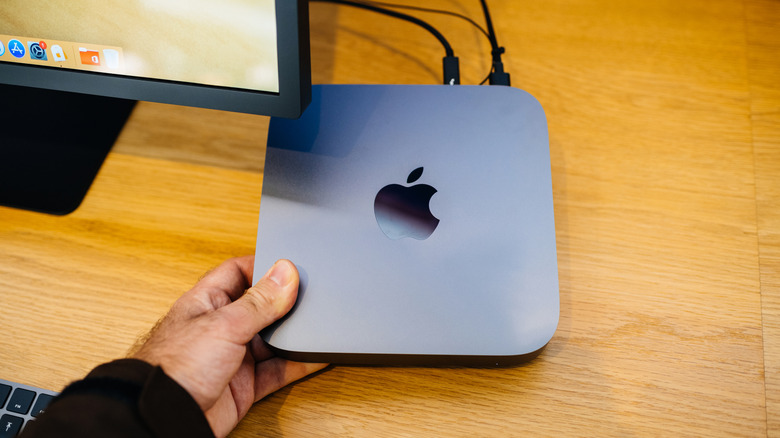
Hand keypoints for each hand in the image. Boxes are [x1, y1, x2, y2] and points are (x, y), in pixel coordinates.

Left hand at [131, 256, 326, 436]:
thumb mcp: (224, 324)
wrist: (165, 418)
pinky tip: (317, 357)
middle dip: (285, 302)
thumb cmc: (175, 367)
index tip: (292, 265)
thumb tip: (285, 272)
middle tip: (313, 294)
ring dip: (294, 335)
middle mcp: (221, 327)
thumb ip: (259, 301)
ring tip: (321, 325)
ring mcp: (234, 357)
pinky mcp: (245, 385)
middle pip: (261, 306)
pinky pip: (278, 371)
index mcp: (208, 302)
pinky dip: (299, 365)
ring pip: (273, 340)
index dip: (264, 266)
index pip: (238, 271)